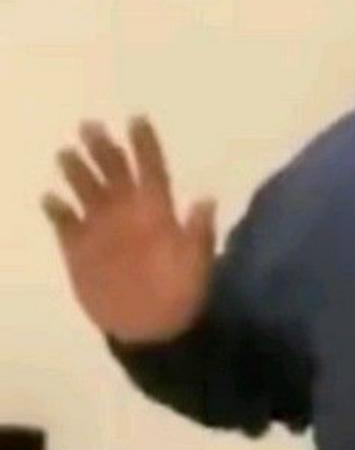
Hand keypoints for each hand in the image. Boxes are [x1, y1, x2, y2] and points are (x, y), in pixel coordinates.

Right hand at [44, 117, 216, 343]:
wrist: (152, 329)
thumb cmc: (180, 294)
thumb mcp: (197, 265)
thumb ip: (199, 234)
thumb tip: (207, 199)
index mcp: (157, 211)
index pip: (151, 169)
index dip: (145, 145)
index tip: (137, 119)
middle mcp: (127, 211)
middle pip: (114, 171)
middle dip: (103, 148)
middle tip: (91, 127)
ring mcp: (100, 227)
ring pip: (85, 188)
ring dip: (77, 171)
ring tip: (67, 155)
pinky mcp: (77, 247)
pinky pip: (63, 221)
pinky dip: (57, 209)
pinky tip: (53, 201)